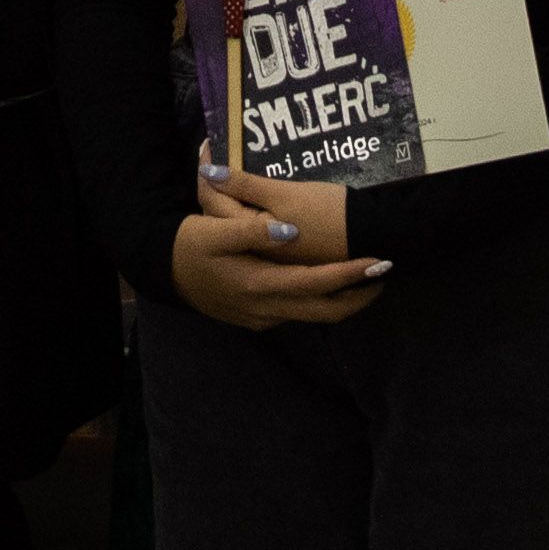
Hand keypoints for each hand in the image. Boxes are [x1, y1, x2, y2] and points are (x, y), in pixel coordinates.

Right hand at [170, 162, 384, 326]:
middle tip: (386, 273)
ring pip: (314, 316)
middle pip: (326, 312)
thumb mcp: (214, 231)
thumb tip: (292, 232)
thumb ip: (253, 231)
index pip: (317, 284)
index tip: (380, 261)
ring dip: (343, 300)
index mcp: (258, 285)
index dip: (351, 274)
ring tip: (367, 278)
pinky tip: (329, 283)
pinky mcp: (258, 318)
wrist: (163, 270)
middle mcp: (265, 309)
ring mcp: (262, 317)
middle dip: (360, 295)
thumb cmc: (190, 245)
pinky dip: (321, 300)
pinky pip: (299, 312)